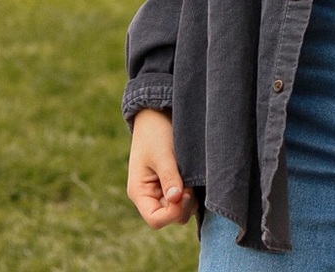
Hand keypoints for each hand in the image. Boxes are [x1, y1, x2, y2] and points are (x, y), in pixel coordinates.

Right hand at [127, 109, 196, 228]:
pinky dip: (191, 192)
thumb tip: (176, 200)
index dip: (173, 213)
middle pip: (169, 217)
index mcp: (139, 192)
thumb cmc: (155, 132)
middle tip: (192, 184)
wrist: (156, 114)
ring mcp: (161, 191)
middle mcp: (149, 195)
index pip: (155, 219)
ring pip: (179, 209)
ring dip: (189, 199)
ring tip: (193, 178)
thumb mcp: (162, 154)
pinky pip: (183, 198)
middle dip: (183, 206)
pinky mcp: (172, 183)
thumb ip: (169, 177)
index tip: (186, 194)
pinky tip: (195, 178)